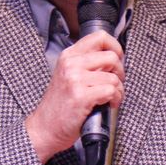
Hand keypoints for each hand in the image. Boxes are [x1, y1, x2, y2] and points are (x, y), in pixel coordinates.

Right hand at [25, 31, 124, 162]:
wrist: (45, 127)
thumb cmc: (60, 105)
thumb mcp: (68, 75)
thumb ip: (87, 64)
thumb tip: (113, 59)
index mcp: (69, 55)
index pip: (100, 37)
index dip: (116, 47)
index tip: (118, 59)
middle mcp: (71, 64)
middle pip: (112, 56)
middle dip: (120, 72)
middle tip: (115, 83)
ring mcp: (75, 79)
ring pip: (114, 77)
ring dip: (118, 90)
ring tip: (111, 98)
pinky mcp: (81, 96)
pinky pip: (111, 91)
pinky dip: (116, 99)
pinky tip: (109, 104)